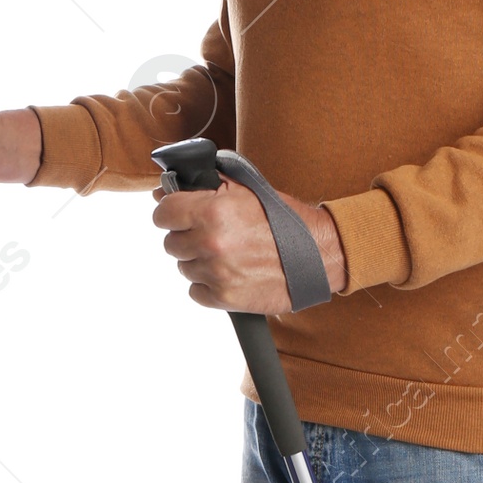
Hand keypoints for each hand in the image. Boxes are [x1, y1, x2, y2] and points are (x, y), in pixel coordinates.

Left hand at [153, 178, 346, 312]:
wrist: (319, 255)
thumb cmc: (284, 220)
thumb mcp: (246, 189)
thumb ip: (204, 184)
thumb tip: (164, 189)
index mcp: (212, 212)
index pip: (162, 213)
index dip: (171, 212)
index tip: (179, 215)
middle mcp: (210, 243)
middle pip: (171, 243)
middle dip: (187, 238)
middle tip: (212, 235)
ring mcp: (216, 273)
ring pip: (184, 268)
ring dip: (199, 262)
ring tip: (227, 255)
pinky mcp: (224, 298)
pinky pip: (196, 291)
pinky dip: (208, 285)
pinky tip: (229, 273)